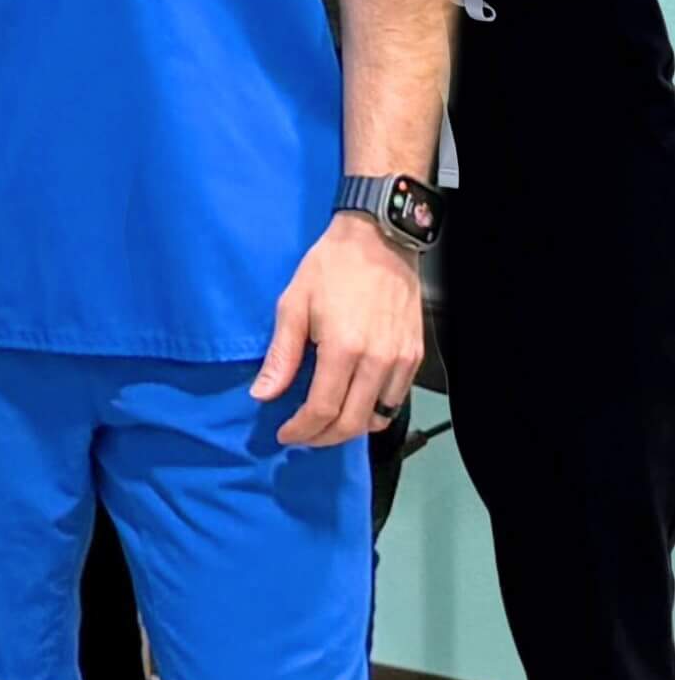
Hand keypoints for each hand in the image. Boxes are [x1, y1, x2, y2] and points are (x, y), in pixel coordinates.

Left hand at [253, 213, 420, 444]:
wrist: (379, 242)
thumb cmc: (330, 268)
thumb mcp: (293, 305)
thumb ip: (281, 355)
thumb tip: (263, 394)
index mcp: (343, 348)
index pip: (323, 409)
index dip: (302, 429)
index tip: (285, 434)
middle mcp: (378, 361)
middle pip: (352, 422)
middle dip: (322, 437)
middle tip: (302, 436)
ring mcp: (401, 360)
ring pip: (378, 417)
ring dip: (349, 429)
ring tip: (324, 424)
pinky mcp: (414, 356)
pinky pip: (395, 400)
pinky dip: (373, 412)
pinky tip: (353, 404)